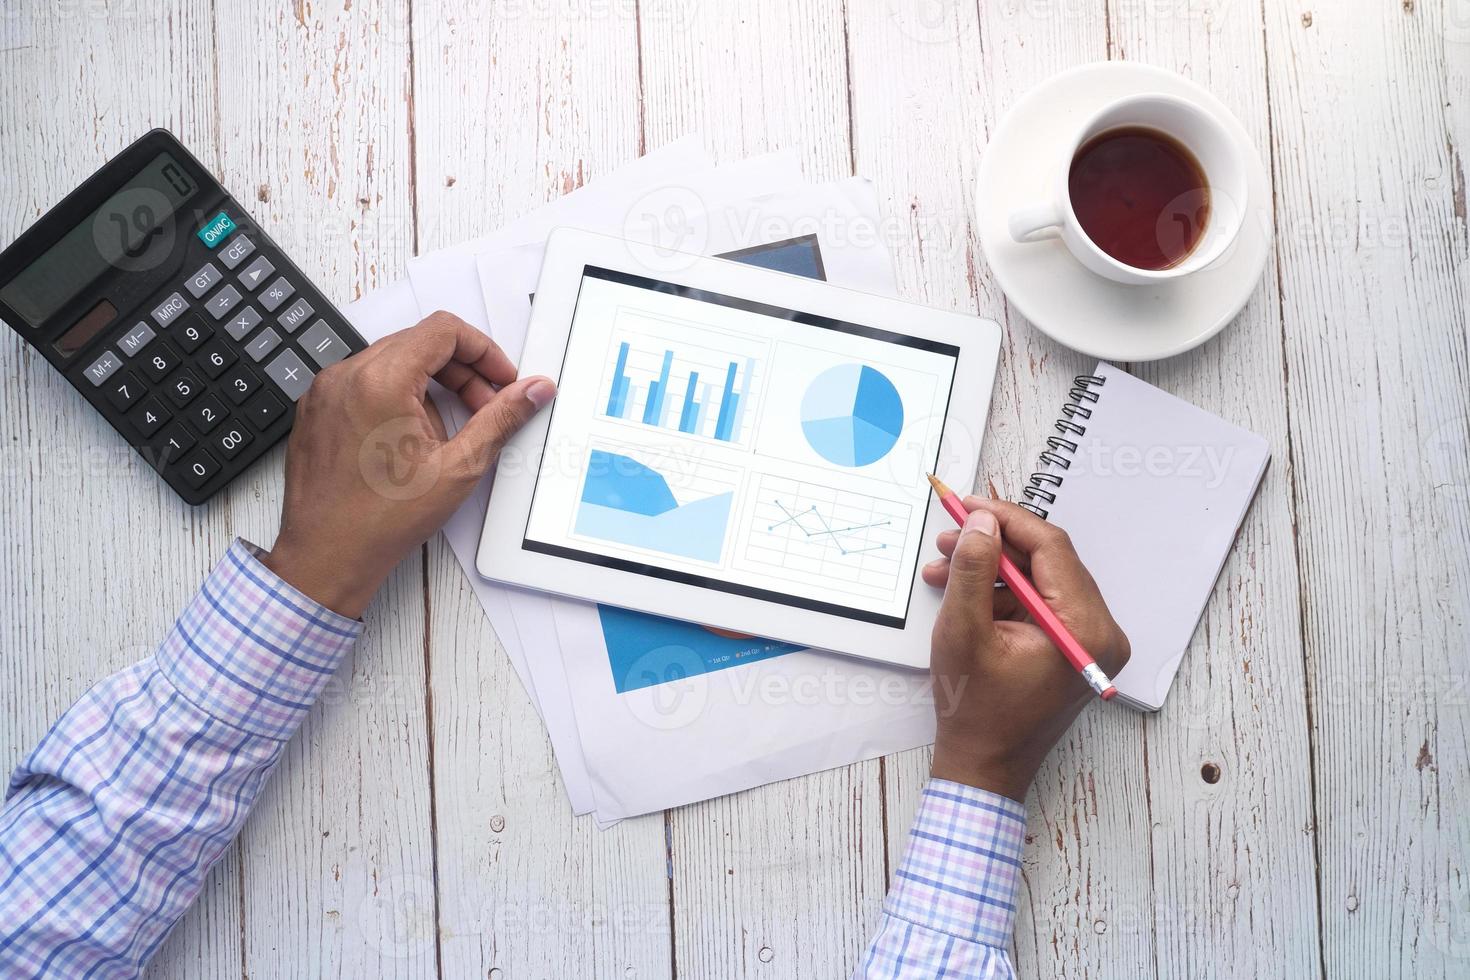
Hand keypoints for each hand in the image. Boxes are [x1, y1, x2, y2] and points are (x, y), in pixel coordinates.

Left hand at [261, 312, 555, 617]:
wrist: (326, 557)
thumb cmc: (380, 521)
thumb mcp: (458, 468)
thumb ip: (501, 419)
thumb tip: (533, 391)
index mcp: (381, 381)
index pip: (444, 330)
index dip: (484, 351)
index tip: (502, 379)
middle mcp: (346, 376)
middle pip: (420, 343)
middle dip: (462, 371)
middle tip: (486, 407)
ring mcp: (326, 391)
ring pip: (393, 361)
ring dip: (431, 385)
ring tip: (447, 432)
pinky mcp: (316, 409)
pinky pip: (366, 382)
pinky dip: (398, 396)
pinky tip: (412, 439)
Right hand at [924, 498, 1129, 800]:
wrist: (984, 767)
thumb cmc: (976, 712)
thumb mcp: (963, 632)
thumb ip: (974, 570)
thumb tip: (983, 522)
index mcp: (1085, 628)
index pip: (1051, 548)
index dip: (1006, 520)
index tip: (969, 504)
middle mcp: (1099, 632)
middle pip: (1047, 561)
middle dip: (995, 545)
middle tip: (951, 534)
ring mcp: (1088, 641)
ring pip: (1039, 580)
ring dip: (992, 570)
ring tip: (945, 565)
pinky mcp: (1072, 648)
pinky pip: (1038, 603)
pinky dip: (1001, 594)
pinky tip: (962, 592)